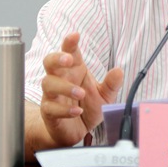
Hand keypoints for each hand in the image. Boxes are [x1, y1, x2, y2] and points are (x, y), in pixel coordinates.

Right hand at [39, 32, 123, 146]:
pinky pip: (50, 107)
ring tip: (80, 93)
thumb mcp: (105, 96)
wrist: (76, 131)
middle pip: (49, 62)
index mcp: (75, 71)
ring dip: (65, 87)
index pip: (69, 52)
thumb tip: (119, 71)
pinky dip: (64, 109)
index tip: (75, 35)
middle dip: (57, 58)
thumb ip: (111, 84)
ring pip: (48, 83)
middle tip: (69, 59)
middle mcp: (61, 79)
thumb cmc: (86, 107)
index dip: (69, 43)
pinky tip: (77, 111)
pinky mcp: (49, 112)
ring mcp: (53, 95)